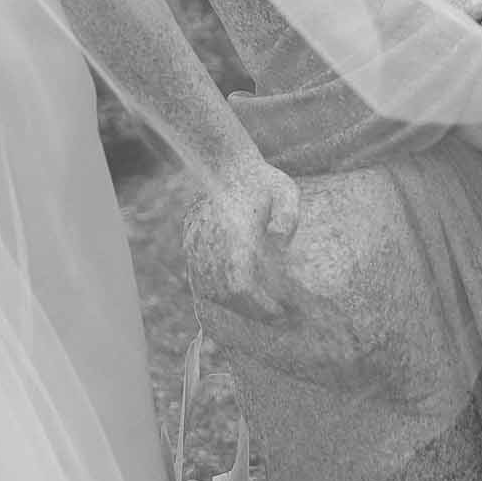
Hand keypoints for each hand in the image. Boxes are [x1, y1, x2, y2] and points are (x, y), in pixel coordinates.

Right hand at [182, 157, 300, 323]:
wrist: (227, 164)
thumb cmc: (263, 180)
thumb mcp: (285, 190)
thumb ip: (287, 213)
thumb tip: (279, 241)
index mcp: (236, 234)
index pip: (241, 284)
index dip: (260, 305)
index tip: (282, 312)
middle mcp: (213, 243)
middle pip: (226, 295)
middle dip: (252, 312)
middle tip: (278, 317)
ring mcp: (200, 245)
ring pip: (210, 291)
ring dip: (235, 307)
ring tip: (262, 311)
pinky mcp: (194, 245)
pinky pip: (201, 280)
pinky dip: (219, 296)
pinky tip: (241, 299)